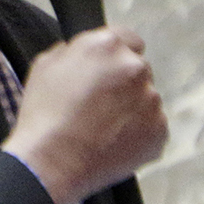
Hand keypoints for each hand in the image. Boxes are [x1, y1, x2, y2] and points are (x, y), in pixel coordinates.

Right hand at [1, 27, 164, 203]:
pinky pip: (152, 126)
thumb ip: (74, 50)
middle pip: (138, 69)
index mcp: (107, 45)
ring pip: (146, 99)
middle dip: (123, 83)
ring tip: (102, 128)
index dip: (115, 57)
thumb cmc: (43, 115)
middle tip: (99, 105)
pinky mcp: (159, 131)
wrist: (50, 163)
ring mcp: (151, 101)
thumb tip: (86, 53)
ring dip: (131, 108)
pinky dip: (138, 133)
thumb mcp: (46, 65)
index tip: (106, 73)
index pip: (128, 39)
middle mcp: (135, 68)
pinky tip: (112, 142)